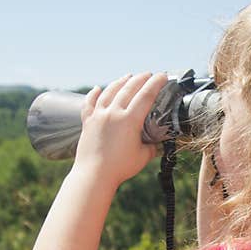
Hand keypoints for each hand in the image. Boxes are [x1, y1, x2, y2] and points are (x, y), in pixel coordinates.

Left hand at [74, 71, 168, 188]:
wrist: (94, 175)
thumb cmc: (120, 168)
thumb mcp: (143, 156)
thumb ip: (152, 146)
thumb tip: (157, 143)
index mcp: (129, 120)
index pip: (146, 95)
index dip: (156, 83)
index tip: (163, 76)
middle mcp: (113, 113)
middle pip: (129, 88)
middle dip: (140, 79)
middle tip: (148, 74)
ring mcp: (99, 116)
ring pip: (110, 91)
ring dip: (120, 82)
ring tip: (128, 76)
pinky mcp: (88, 122)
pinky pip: (90, 103)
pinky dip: (94, 94)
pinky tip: (98, 88)